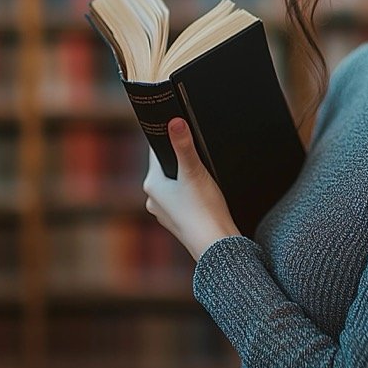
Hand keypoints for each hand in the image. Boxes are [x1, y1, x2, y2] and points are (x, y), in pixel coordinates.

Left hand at [143, 118, 240, 259]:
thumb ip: (184, 145)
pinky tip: (203, 196)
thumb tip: (174, 121)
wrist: (215, 245)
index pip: (156, 153)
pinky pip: (181, 201)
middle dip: (178, 159)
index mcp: (151, 184)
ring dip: (185, 178)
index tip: (177, 128)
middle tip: (196, 150)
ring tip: (202, 173)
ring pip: (173, 186)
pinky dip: (190, 195)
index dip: (167, 139)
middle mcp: (153, 200)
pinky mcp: (178, 223)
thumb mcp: (194, 171)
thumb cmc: (204, 210)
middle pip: (165, 169)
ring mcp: (164, 213)